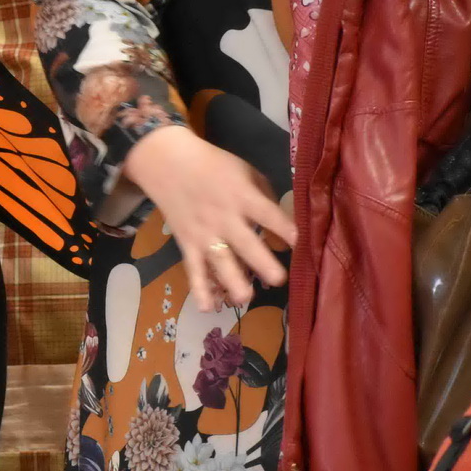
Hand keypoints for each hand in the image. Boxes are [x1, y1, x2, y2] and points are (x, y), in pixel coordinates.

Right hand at [122, 125, 295, 310]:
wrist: (166, 162)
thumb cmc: (213, 165)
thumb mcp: (245, 171)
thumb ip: (265, 197)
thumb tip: (283, 225)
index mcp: (243, 197)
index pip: (269, 215)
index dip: (287, 230)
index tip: (304, 245)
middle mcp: (225, 218)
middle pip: (246, 244)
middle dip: (263, 263)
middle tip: (279, 279)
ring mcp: (204, 234)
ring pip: (220, 262)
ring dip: (233, 282)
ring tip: (246, 298)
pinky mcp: (187, 244)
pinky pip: (193, 269)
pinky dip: (199, 289)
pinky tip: (208, 308)